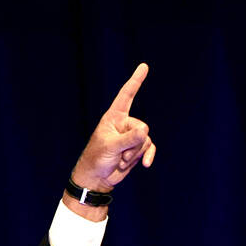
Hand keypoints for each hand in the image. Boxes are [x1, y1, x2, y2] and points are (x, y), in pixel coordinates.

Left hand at [70, 63, 155, 193]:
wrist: (96, 179)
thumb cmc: (96, 159)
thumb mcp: (111, 147)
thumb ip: (129, 139)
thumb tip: (146, 131)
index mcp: (113, 118)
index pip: (126, 96)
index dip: (135, 81)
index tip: (143, 66)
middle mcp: (124, 124)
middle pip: (142, 127)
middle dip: (133, 145)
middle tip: (119, 155)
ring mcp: (131, 137)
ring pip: (146, 140)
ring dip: (134, 154)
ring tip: (120, 161)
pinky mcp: (136, 149)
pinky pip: (149, 148)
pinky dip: (148, 156)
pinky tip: (145, 165)